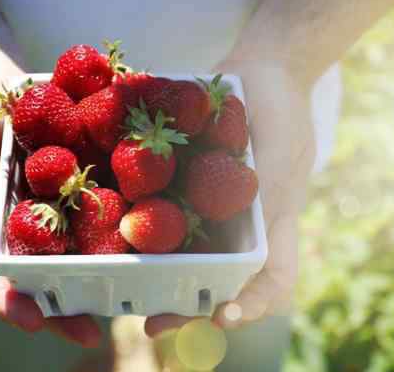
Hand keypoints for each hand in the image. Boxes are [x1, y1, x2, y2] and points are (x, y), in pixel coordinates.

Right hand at [0, 64, 100, 347]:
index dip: (3, 299)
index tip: (33, 320)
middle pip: (19, 277)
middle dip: (52, 308)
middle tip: (88, 331)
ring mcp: (24, 210)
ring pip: (49, 257)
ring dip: (77, 282)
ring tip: (111, 307)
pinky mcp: (49, 193)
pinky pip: (70, 221)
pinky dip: (91, 240)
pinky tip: (120, 252)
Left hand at [145, 62, 314, 334]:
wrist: (263, 68)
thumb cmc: (283, 116)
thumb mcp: (283, 160)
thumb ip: (268, 199)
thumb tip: (245, 248)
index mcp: (267, 228)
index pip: (268, 282)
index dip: (251, 306)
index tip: (224, 316)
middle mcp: (233, 225)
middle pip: (212, 279)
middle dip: (184, 306)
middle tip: (153, 324)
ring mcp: (204, 205)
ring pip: (179, 254)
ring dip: (155, 279)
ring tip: (126, 296)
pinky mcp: (179, 182)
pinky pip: (157, 211)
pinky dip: (137, 230)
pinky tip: (109, 238)